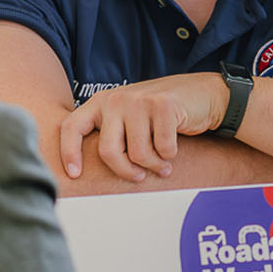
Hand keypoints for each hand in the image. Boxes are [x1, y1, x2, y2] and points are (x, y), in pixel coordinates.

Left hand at [60, 73, 227, 181]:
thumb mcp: (129, 119)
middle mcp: (116, 99)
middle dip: (126, 171)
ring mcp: (139, 99)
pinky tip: (173, 148)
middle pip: (108, 151)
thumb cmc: (162, 115)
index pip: (72, 127)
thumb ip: (111, 134)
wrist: (203, 94)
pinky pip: (162, 148)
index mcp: (102, 102)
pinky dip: (170, 155)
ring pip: (138, 154)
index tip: (75, 175)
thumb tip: (84, 171)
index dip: (69, 152)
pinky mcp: (163, 105)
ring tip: (163, 163)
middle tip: (139, 177)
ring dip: (154, 165)